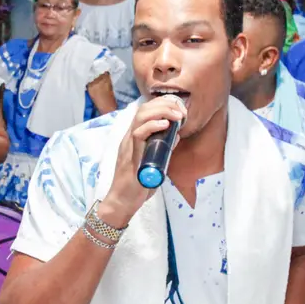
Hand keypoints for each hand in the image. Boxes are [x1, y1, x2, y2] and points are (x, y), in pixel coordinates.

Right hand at [96, 94, 188, 228]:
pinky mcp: (131, 155)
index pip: (145, 110)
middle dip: (165, 104)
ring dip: (161, 111)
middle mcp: (130, 137)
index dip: (162, 103)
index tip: (179, 107)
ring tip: (177, 115)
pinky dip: (152, 126)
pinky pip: (138, 134)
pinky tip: (165, 125)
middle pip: (143, 109)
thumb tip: (176, 135)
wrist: (123, 200)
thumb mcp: (155, 161)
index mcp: (134, 137)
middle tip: (181, 110)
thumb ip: (163, 148)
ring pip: (140, 117)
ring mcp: (129, 145)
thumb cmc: (137, 183)